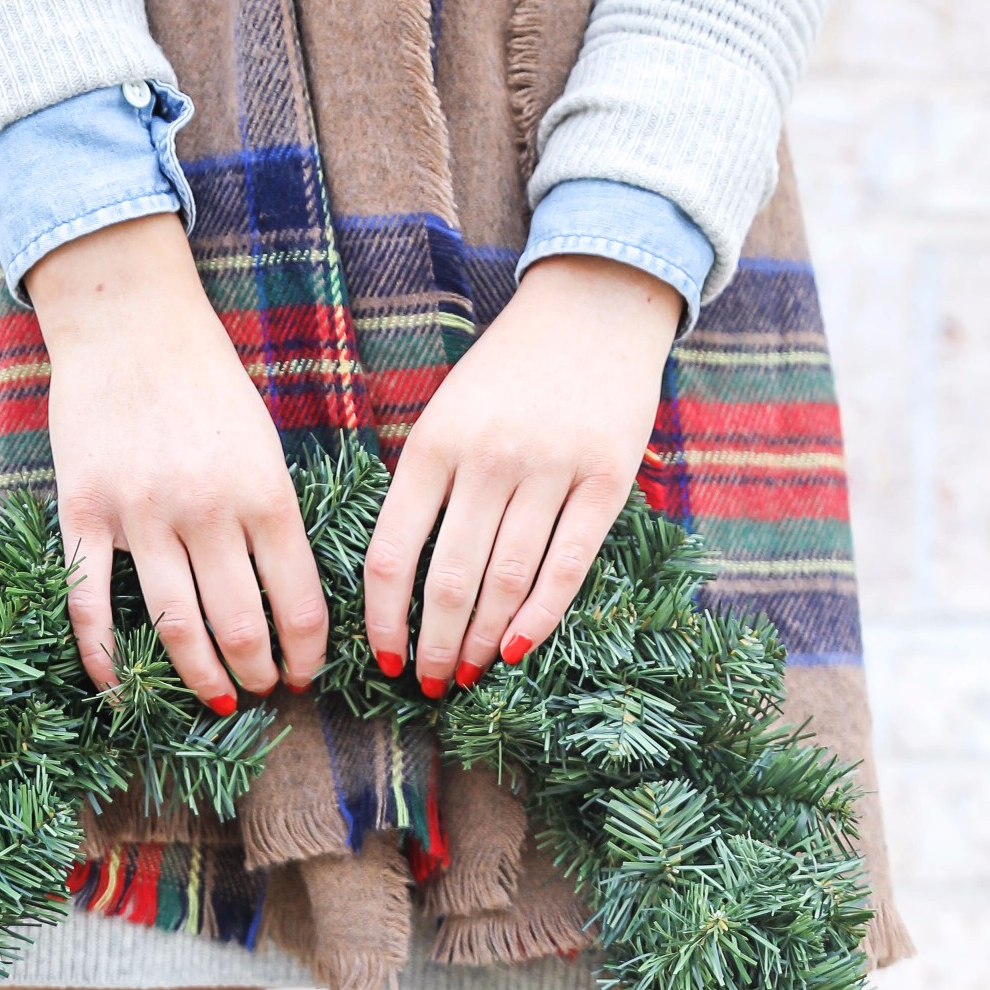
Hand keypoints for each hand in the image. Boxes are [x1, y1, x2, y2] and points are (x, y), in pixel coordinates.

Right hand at [28, 210, 328, 710]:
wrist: (128, 318)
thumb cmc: (206, 382)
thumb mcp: (264, 442)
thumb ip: (275, 517)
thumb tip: (289, 599)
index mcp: (264, 493)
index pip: (298, 603)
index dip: (306, 654)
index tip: (303, 677)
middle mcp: (207, 511)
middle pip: (240, 628)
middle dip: (256, 674)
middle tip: (259, 690)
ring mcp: (141, 514)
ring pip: (176, 627)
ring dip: (200, 678)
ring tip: (215, 699)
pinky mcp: (84, 510)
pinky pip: (90, 601)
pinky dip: (104, 655)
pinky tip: (119, 688)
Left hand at [360, 254, 681, 695]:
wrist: (597, 304)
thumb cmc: (510, 371)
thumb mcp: (449, 411)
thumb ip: (425, 484)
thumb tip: (399, 582)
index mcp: (435, 443)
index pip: (393, 551)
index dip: (382, 617)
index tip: (382, 659)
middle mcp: (489, 458)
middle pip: (448, 578)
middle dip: (432, 643)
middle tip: (428, 684)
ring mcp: (550, 469)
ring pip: (505, 580)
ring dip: (480, 640)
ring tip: (466, 674)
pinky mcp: (606, 480)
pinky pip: (567, 566)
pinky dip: (539, 617)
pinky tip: (516, 650)